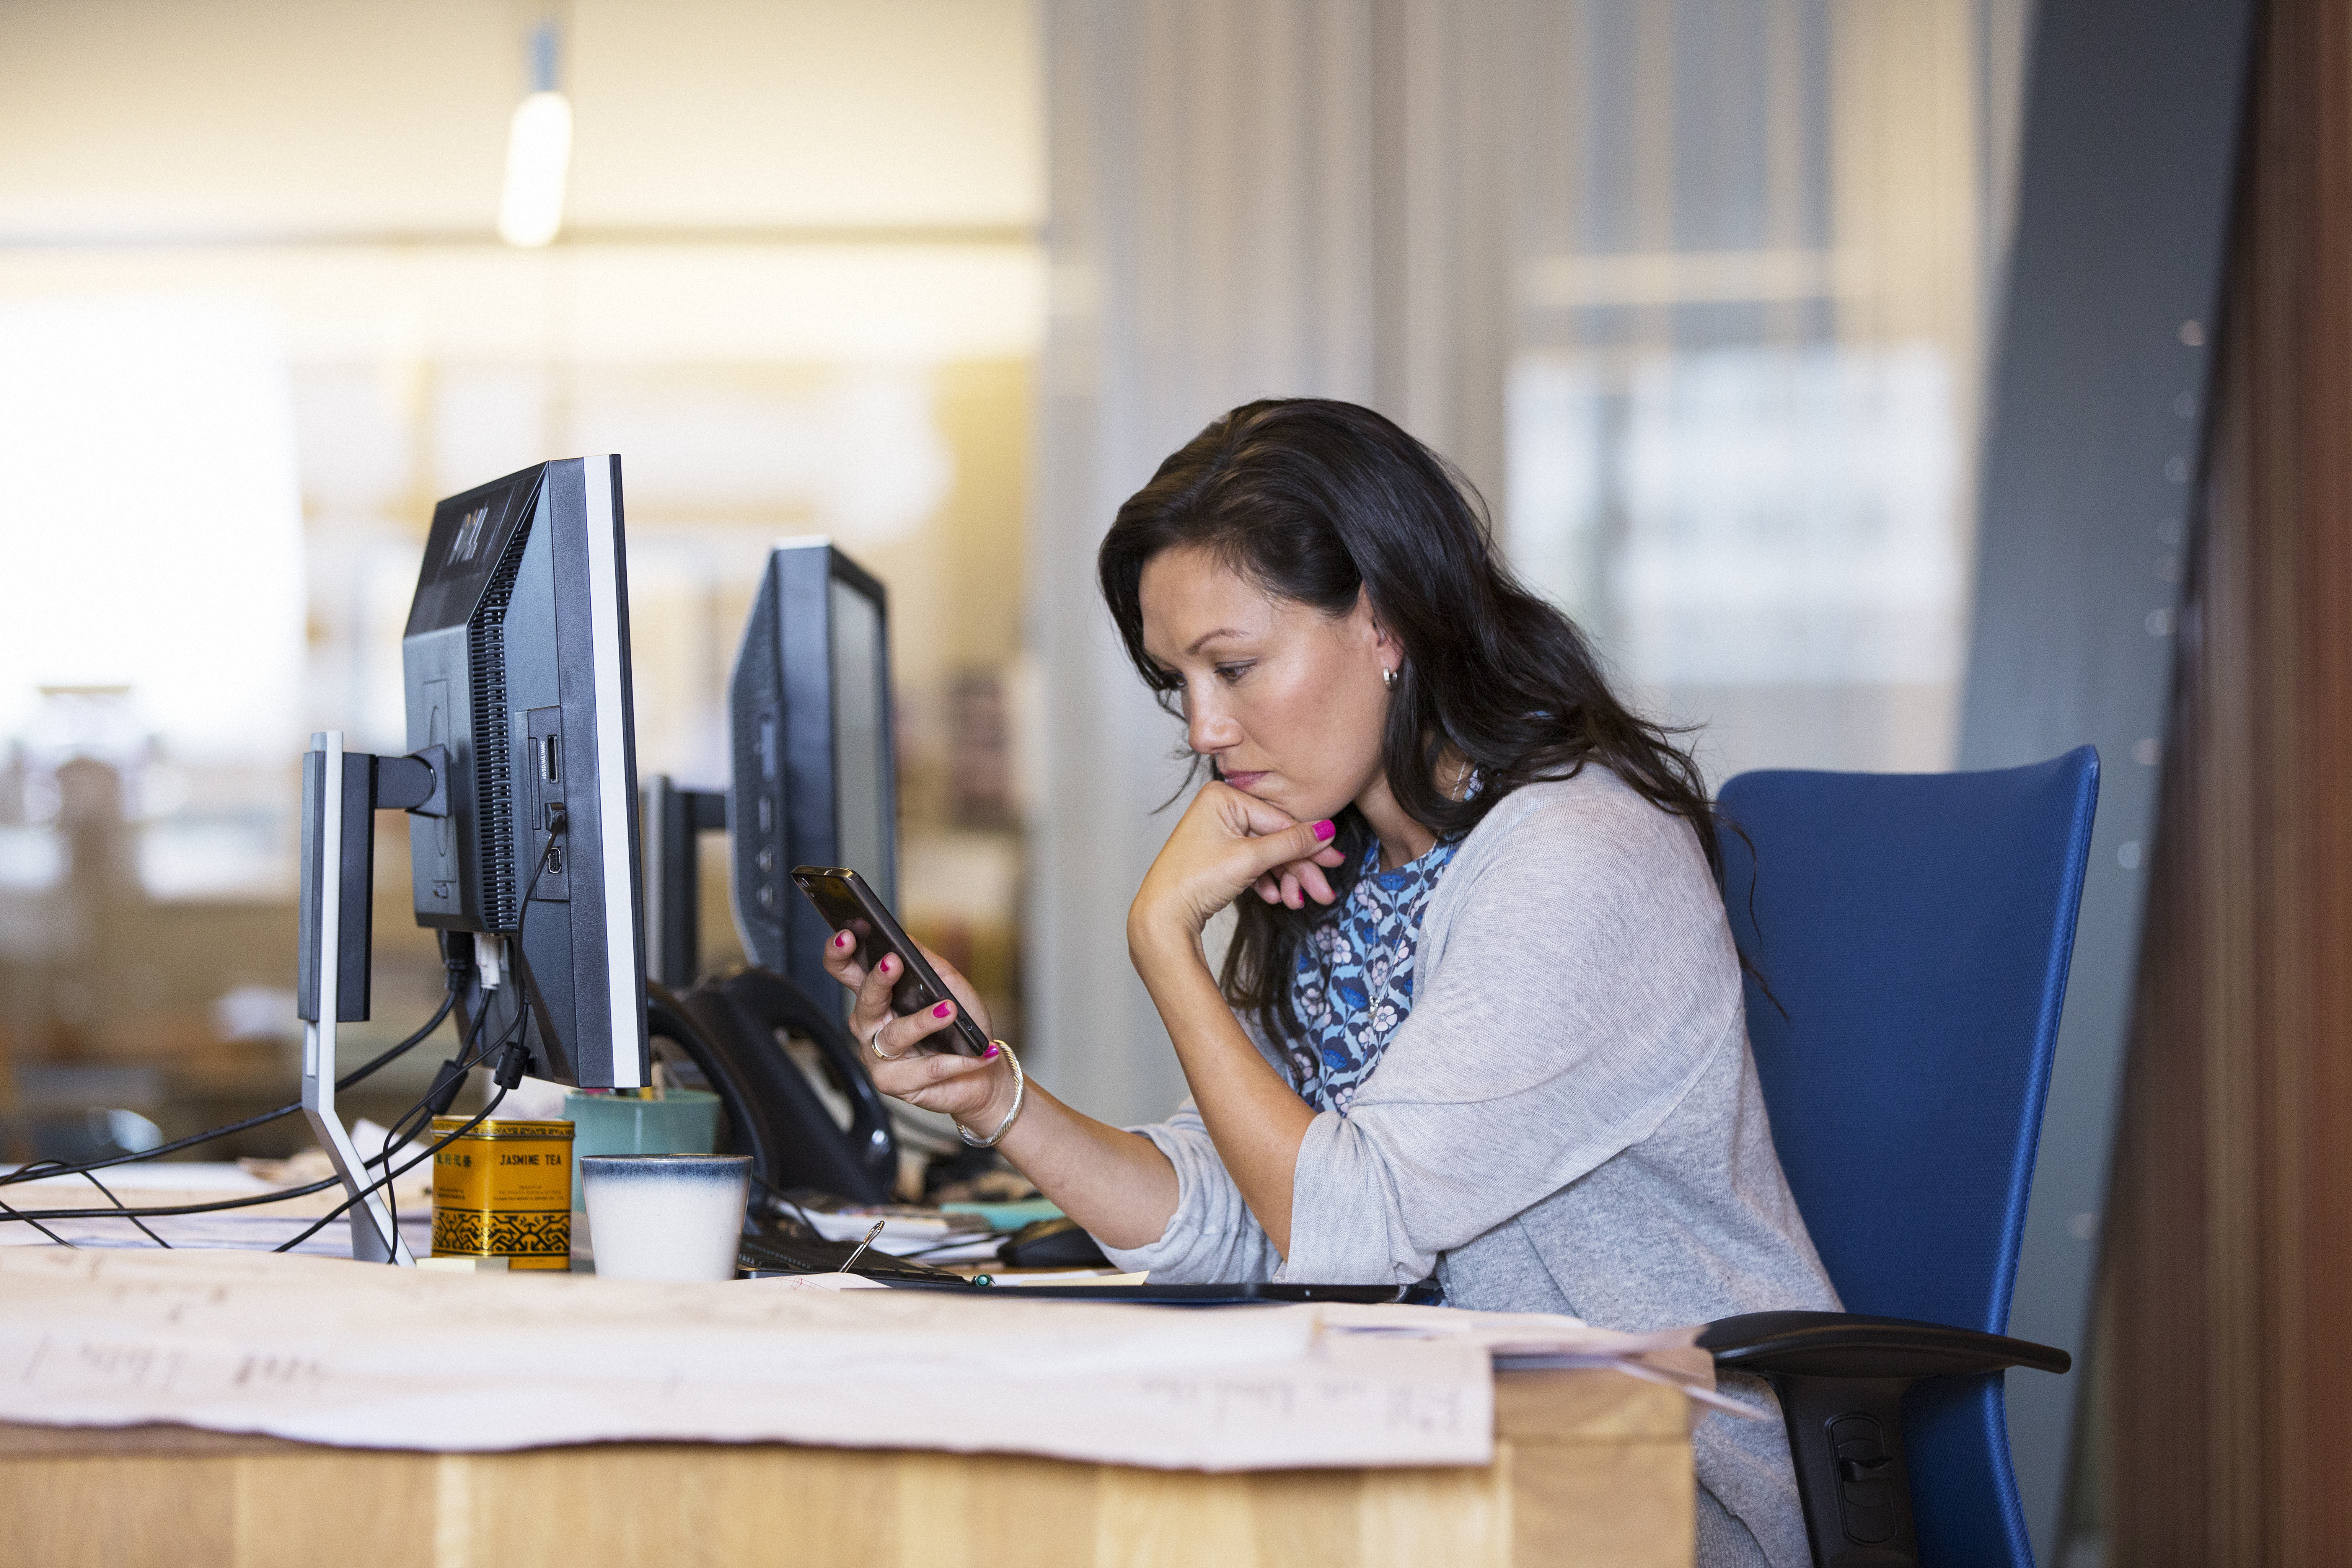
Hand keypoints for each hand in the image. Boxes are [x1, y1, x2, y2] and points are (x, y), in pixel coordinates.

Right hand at [820, 931, 1010, 1123]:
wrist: (981, 1073)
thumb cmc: (960, 1027)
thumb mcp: (948, 985)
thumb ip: (925, 961)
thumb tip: (904, 938)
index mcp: (877, 997)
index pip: (847, 971)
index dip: (839, 954)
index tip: (847, 936)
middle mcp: (870, 1025)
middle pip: (864, 1000)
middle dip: (877, 980)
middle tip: (893, 963)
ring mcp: (877, 1056)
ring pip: (894, 1035)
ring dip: (923, 1022)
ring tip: (949, 1011)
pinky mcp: (893, 1083)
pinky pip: (924, 1069)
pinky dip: (953, 1061)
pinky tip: (973, 1053)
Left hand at [1128, 782, 1346, 958]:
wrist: (1162, 917)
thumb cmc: (1193, 881)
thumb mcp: (1250, 859)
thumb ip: (1291, 844)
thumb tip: (1326, 830)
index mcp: (1223, 797)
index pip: (1279, 820)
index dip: (1310, 845)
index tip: (1335, 861)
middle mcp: (1219, 808)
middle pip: (1275, 838)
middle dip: (1299, 869)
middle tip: (1322, 892)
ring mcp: (1217, 831)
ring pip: (1265, 853)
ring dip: (1284, 879)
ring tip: (1295, 902)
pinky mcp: (1217, 853)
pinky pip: (1251, 863)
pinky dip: (1265, 880)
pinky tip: (1273, 897)